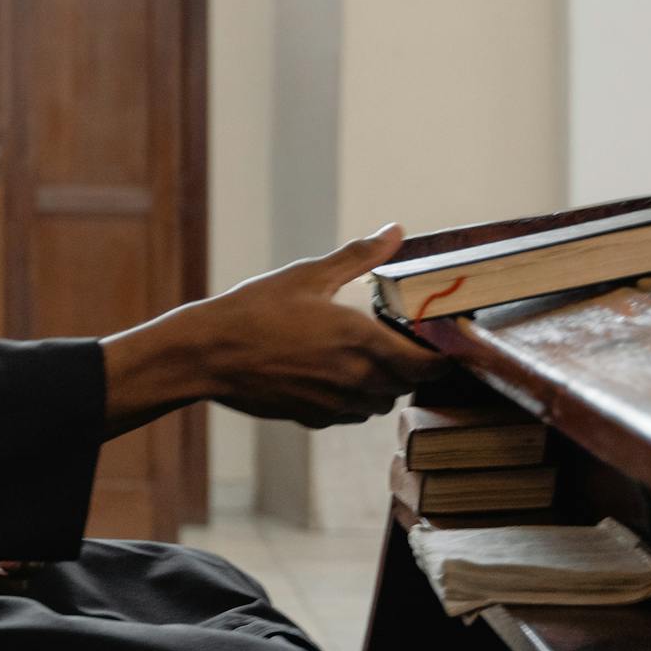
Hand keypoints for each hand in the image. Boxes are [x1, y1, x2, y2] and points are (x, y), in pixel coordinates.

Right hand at [101, 224, 450, 433]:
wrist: (208, 354)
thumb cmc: (255, 310)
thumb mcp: (307, 275)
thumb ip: (358, 256)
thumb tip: (394, 232)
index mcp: (361, 340)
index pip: (427, 365)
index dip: (442, 358)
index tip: (442, 344)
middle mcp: (355, 379)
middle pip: (406, 385)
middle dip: (410, 367)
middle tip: (401, 342)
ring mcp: (334, 404)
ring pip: (379, 403)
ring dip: (382, 385)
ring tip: (365, 358)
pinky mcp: (313, 418)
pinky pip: (350, 414)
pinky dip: (353, 399)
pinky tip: (332, 374)